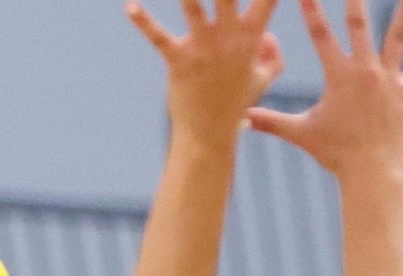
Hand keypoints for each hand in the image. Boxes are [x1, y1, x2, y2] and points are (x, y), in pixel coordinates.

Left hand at [126, 0, 284, 146]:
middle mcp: (229, 37)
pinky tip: (130, 7)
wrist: (209, 135)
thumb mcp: (261, 81)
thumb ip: (273, 56)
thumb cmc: (235, 104)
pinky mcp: (179, 60)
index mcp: (251, 37)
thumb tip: (270, 34)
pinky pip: (158, 37)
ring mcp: (203, 48)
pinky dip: (143, 21)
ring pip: (194, 5)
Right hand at [247, 0, 402, 180]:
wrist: (371, 173)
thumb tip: (241, 118)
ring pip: (400, 36)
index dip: (312, 8)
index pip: (321, 34)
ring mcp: (390, 80)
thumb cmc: (335, 154)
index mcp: (340, 76)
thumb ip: (271, 121)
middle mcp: (366, 70)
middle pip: (360, 23)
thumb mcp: (301, 133)